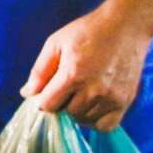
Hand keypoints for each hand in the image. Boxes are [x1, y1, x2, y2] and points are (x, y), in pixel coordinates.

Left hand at [21, 5, 152, 128]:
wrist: (126, 26)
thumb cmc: (88, 31)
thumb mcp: (56, 43)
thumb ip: (39, 71)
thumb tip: (27, 94)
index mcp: (73, 75)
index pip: (48, 105)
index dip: (42, 100)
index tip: (46, 92)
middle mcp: (93, 91)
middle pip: (66, 114)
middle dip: (61, 103)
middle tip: (66, 87)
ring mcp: (112, 98)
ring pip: (84, 120)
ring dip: (77, 112)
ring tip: (80, 93)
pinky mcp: (125, 101)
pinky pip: (106, 126)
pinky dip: (96, 121)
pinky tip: (93, 106)